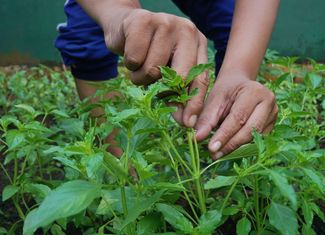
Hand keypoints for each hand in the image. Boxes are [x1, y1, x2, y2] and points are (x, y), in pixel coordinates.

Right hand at [101, 9, 208, 126]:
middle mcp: (187, 30)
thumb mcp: (169, 70)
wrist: (124, 25)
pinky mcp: (142, 20)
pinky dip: (129, 64)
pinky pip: (135, 59)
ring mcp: (166, 22)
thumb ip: (179, 92)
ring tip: (140, 64)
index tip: (187, 123)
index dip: (194, 103)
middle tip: (151, 84)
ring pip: (153, 70)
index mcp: (198, 43)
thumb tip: (185, 122)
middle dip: (162, 88)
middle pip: (179, 75)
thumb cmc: (150, 52)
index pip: (200, 78)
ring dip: (141, 76)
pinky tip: (131, 53)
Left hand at [195, 73, 277, 158]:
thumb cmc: (225, 91)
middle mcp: (269, 102)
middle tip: (213, 155)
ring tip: (218, 153)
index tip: (211, 148)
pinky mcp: (272, 124)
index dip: (224, 135)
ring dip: (236, 148)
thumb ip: (206, 118)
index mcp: (255, 91)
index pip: (238, 118)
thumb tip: (197, 138)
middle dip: (231, 144)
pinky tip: (229, 149)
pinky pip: (257, 140)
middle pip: (250, 130)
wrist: (239, 85)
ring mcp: (273, 114)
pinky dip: (242, 147)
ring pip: (255, 138)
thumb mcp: (214, 100)